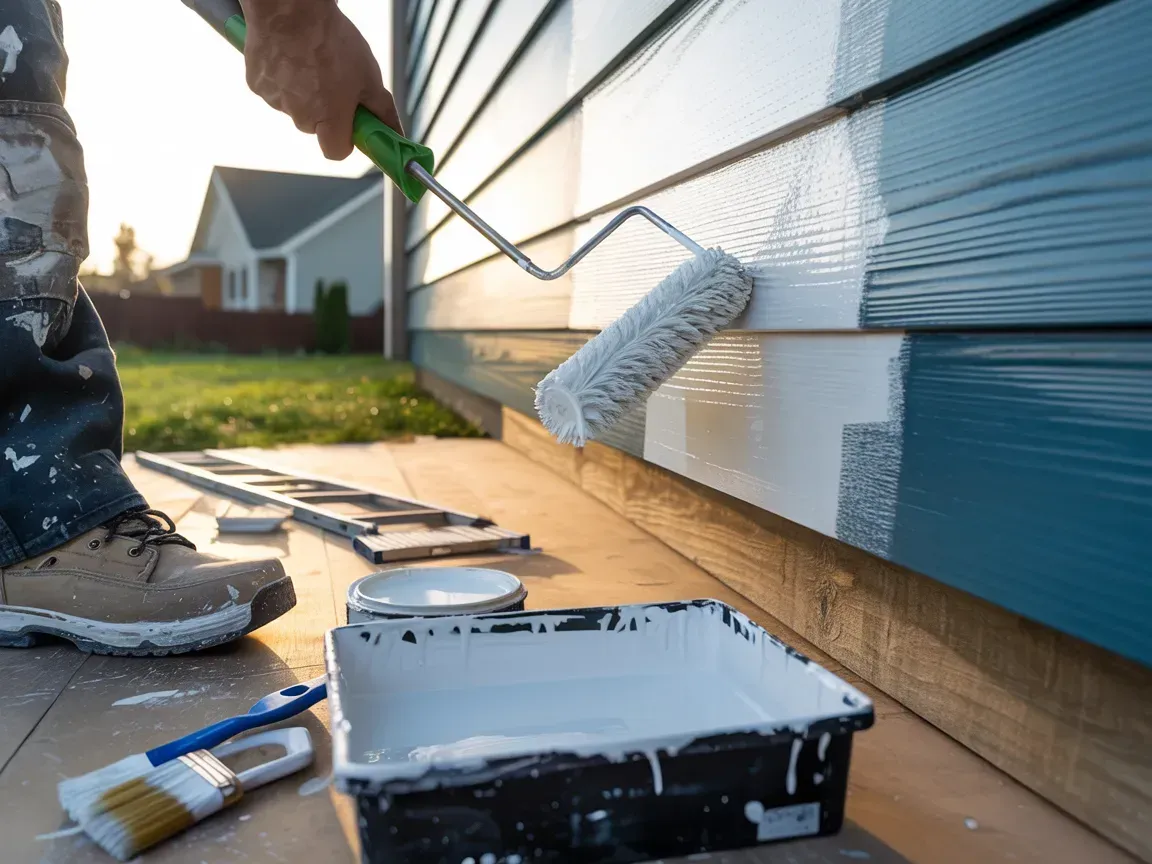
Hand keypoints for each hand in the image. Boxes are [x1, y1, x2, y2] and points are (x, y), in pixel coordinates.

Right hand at [240, 0, 402, 159]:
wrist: (291, 10)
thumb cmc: (330, 41)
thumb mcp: (369, 77)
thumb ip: (382, 110)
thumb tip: (395, 132)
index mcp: (329, 120)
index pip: (336, 151)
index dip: (346, 139)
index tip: (354, 124)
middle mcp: (300, 117)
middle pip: (316, 125)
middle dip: (327, 108)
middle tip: (336, 79)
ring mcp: (275, 101)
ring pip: (295, 104)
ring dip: (304, 90)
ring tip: (313, 60)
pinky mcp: (257, 83)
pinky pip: (275, 87)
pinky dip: (283, 76)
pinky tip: (292, 56)